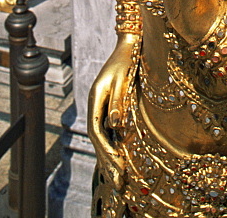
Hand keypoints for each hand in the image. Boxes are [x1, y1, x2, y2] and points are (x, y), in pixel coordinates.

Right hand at [87, 36, 136, 185]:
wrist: (130, 42)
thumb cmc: (128, 58)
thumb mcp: (124, 79)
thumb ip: (119, 101)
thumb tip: (115, 124)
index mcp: (96, 97)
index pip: (97, 131)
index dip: (106, 150)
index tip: (118, 166)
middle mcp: (96, 103)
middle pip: (99, 138)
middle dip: (108, 162)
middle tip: (120, 184)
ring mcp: (102, 105)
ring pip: (103, 137)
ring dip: (110, 158)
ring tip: (119, 180)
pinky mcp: (110, 106)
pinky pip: (109, 132)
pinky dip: (113, 147)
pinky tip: (121, 159)